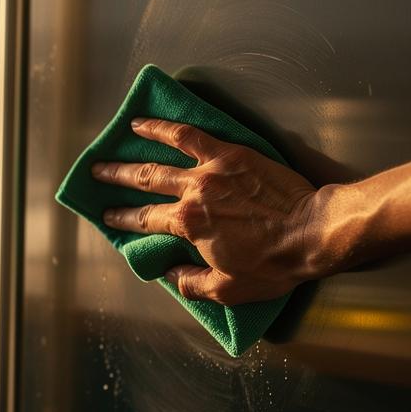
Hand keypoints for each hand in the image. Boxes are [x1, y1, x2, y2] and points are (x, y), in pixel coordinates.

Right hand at [92, 118, 327, 304]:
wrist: (313, 232)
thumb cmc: (275, 264)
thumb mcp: (229, 289)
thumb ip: (192, 283)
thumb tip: (170, 275)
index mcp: (188, 225)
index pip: (145, 219)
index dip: (123, 218)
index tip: (107, 214)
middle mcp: (192, 194)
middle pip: (144, 182)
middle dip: (116, 179)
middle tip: (97, 174)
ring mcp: (211, 170)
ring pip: (161, 156)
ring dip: (132, 153)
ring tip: (113, 149)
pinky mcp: (231, 154)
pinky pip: (190, 135)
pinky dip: (164, 127)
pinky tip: (146, 122)